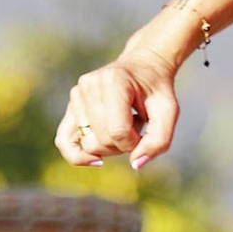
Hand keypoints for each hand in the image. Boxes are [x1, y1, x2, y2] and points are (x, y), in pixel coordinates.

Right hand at [55, 43, 180, 171]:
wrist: (142, 67)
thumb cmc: (156, 90)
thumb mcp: (169, 111)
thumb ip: (159, 140)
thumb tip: (135, 164)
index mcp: (114, 81)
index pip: (118, 131)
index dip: (134, 142)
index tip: (144, 131)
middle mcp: (89, 85)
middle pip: (101, 141)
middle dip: (123, 144)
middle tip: (135, 125)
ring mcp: (77, 95)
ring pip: (88, 144)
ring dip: (110, 144)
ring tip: (122, 123)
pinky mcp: (71, 106)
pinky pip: (63, 140)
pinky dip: (77, 155)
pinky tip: (96, 160)